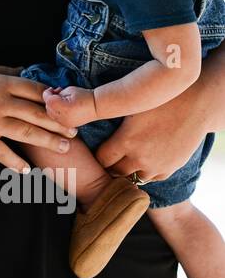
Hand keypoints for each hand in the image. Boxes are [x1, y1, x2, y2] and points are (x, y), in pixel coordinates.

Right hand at [0, 67, 78, 173]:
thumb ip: (3, 72)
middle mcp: (0, 102)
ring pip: (26, 132)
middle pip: (38, 113)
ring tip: (64, 148)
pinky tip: (27, 170)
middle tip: (76, 131)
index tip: (68, 106)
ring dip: (48, 141)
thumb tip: (24, 70)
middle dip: (59, 123)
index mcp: (2, 83)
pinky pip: (1, 153)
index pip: (37, 91)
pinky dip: (15, 162)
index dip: (55, 99)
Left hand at [43, 86, 98, 128]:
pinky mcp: (66, 126)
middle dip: (50, 100)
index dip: (47, 94)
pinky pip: (56, 119)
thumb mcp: (70, 90)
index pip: (49, 101)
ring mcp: (65, 123)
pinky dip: (56, 112)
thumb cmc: (84, 96)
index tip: (50, 89)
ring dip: (53, 107)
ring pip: (51, 114)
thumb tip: (50, 95)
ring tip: (61, 100)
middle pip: (48, 108)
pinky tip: (63, 107)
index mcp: (65, 108)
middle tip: (57, 93)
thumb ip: (58, 93)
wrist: (97, 107)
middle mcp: (63, 118)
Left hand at [96, 85, 213, 182]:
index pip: (100, 160)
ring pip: (131, 178)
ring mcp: (156, 166)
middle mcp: (140, 158)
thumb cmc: (163, 98)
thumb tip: (76, 114)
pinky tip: (145, 159)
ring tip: (127, 157)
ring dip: (127, 170)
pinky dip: (145, 172)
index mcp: (127, 141)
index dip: (98, 154)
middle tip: (109, 155)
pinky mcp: (170, 169)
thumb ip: (106, 113)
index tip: (98, 148)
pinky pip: (150, 179)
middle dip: (109, 165)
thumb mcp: (132, 103)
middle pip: (114, 172)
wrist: (200, 102)